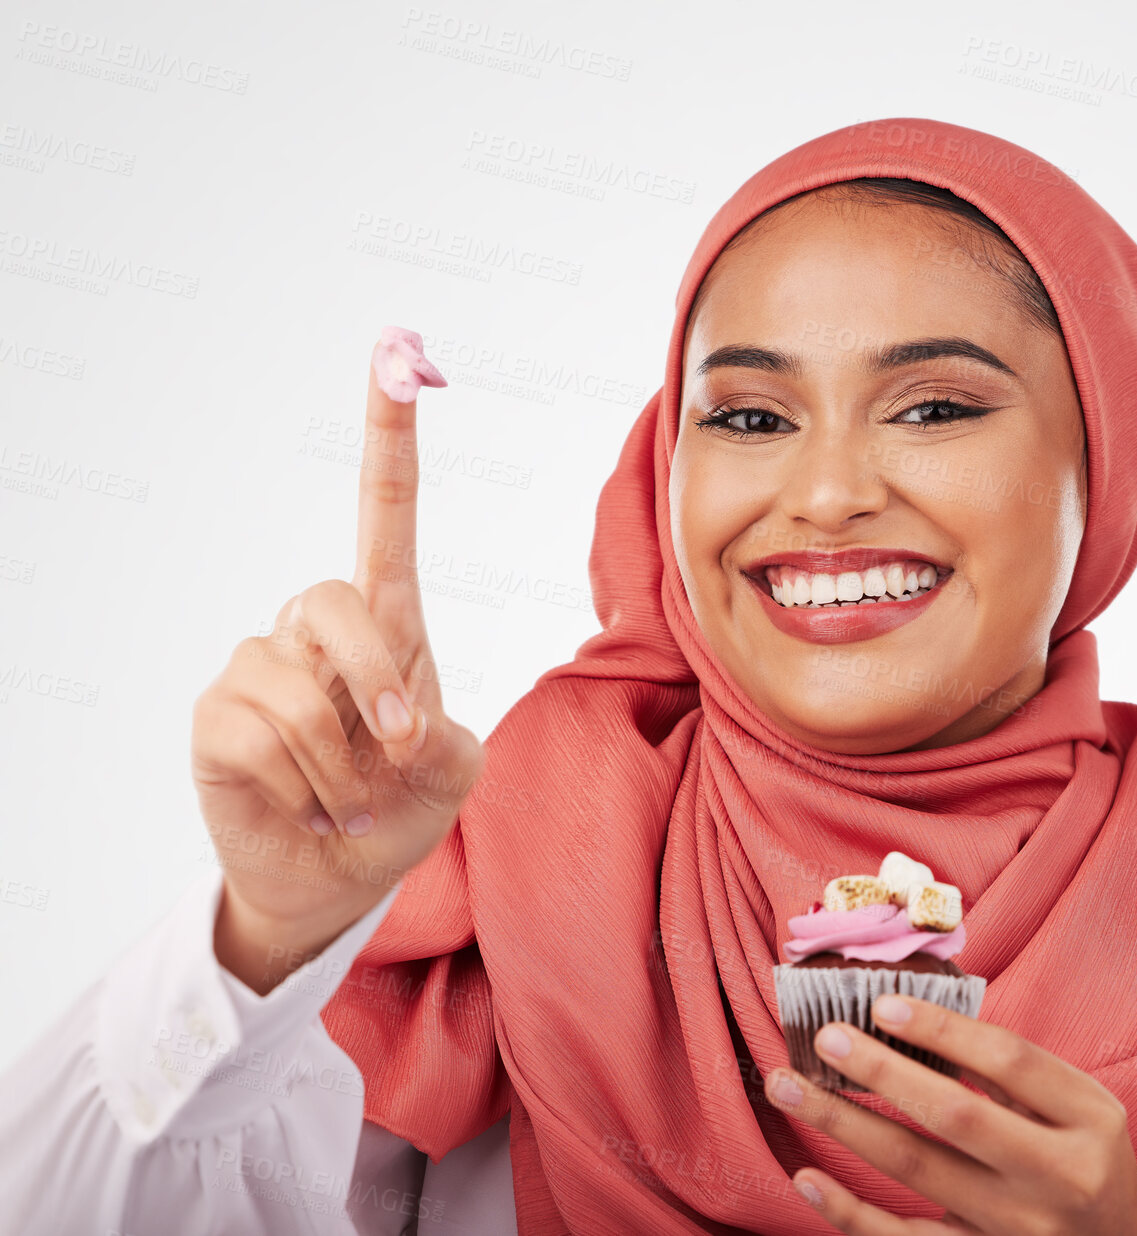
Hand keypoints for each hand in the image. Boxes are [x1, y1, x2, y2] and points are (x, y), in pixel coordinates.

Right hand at [192, 330, 484, 993]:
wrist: (339, 876)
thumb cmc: (400, 806)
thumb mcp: (454, 773)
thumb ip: (446, 741)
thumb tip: (395, 726)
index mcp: (386, 621)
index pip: (384, 513)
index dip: (389, 438)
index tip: (395, 355)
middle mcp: (315, 630)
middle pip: (334, 600)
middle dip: (377, 684)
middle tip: (402, 749)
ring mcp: (258, 667)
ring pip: (298, 691)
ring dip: (342, 766)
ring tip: (348, 798)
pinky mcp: (215, 716)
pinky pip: (258, 736)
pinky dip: (301, 787)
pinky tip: (305, 804)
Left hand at [764, 994, 1136, 1234]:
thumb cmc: (1087, 1158)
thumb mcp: (1080, 1107)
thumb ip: (1014, 1072)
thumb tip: (915, 1020)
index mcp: (1090, 1120)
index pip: (1010, 1061)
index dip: (942, 1029)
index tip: (882, 1004)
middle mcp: (1059, 1176)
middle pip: (956, 1115)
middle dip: (883, 1072)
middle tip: (826, 1037)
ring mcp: (1020, 1229)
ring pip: (918, 1171)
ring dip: (844, 1126)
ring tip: (789, 1087)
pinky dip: (850, 1212)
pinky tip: (807, 1177)